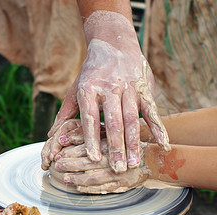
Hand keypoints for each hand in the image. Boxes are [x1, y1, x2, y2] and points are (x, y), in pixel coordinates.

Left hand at [45, 11, 169, 173]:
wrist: (114, 43)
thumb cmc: (92, 71)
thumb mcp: (76, 88)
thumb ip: (66, 112)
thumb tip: (53, 135)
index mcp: (89, 88)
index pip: (90, 117)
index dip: (91, 139)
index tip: (93, 159)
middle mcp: (110, 88)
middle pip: (114, 122)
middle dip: (116, 147)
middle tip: (119, 170)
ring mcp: (129, 88)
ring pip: (133, 118)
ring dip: (135, 143)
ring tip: (135, 164)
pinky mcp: (144, 88)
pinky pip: (152, 110)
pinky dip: (158, 128)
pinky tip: (163, 144)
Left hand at [50, 141, 148, 193]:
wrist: (153, 157)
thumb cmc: (129, 141)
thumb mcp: (112, 132)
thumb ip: (92, 132)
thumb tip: (67, 135)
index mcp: (113, 142)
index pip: (89, 147)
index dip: (72, 150)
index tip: (59, 151)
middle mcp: (116, 159)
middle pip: (89, 163)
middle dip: (71, 164)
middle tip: (57, 164)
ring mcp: (120, 174)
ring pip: (94, 178)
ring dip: (77, 178)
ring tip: (64, 178)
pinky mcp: (123, 185)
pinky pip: (103, 189)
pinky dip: (89, 189)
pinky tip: (78, 187)